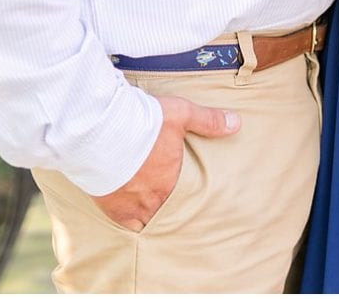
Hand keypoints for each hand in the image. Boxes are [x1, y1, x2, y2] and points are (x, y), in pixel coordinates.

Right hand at [93, 93, 239, 230]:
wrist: (102, 128)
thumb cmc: (141, 120)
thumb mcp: (179, 113)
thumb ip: (207, 121)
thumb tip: (236, 123)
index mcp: (174, 178)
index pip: (188, 196)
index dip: (186, 196)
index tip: (184, 193)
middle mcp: (157, 197)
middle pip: (168, 209)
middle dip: (167, 205)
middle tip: (165, 200)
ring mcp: (135, 206)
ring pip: (150, 220)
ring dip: (150, 214)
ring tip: (148, 209)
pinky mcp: (114, 208)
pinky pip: (127, 225)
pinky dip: (130, 222)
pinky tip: (129, 216)